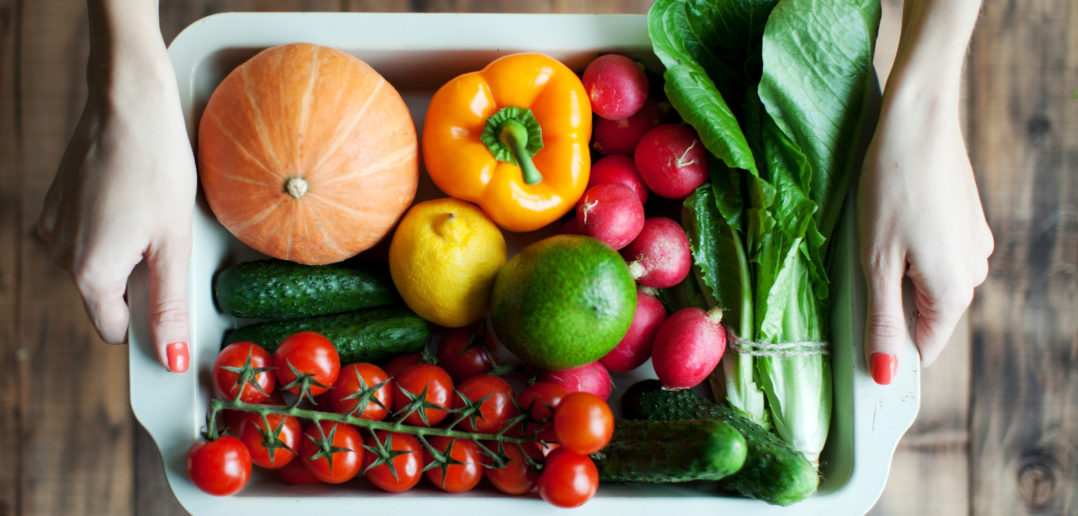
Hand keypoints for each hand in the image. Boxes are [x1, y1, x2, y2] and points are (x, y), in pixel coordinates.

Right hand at [37, 42, 195, 372]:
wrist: (128, 101)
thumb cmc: (156, 166)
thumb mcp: (174, 242)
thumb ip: (169, 305)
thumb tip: (172, 358)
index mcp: (88, 272)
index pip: (115, 330)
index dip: (147, 322)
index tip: (173, 299)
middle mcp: (59, 255)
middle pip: (106, 297)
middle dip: (138, 282)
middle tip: (167, 241)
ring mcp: (53, 227)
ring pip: (97, 266)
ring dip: (126, 255)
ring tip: (151, 214)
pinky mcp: (55, 205)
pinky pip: (86, 237)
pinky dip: (111, 230)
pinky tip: (132, 199)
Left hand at [858, 87, 992, 383]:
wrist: (918, 120)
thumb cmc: (890, 188)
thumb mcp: (876, 262)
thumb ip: (882, 320)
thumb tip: (885, 374)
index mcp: (954, 292)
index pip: (922, 347)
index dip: (887, 348)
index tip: (852, 338)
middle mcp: (973, 273)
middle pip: (923, 313)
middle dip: (887, 304)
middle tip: (853, 273)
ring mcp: (973, 244)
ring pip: (926, 281)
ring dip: (896, 273)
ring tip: (870, 239)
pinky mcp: (965, 220)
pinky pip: (933, 252)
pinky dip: (908, 248)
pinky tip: (887, 221)